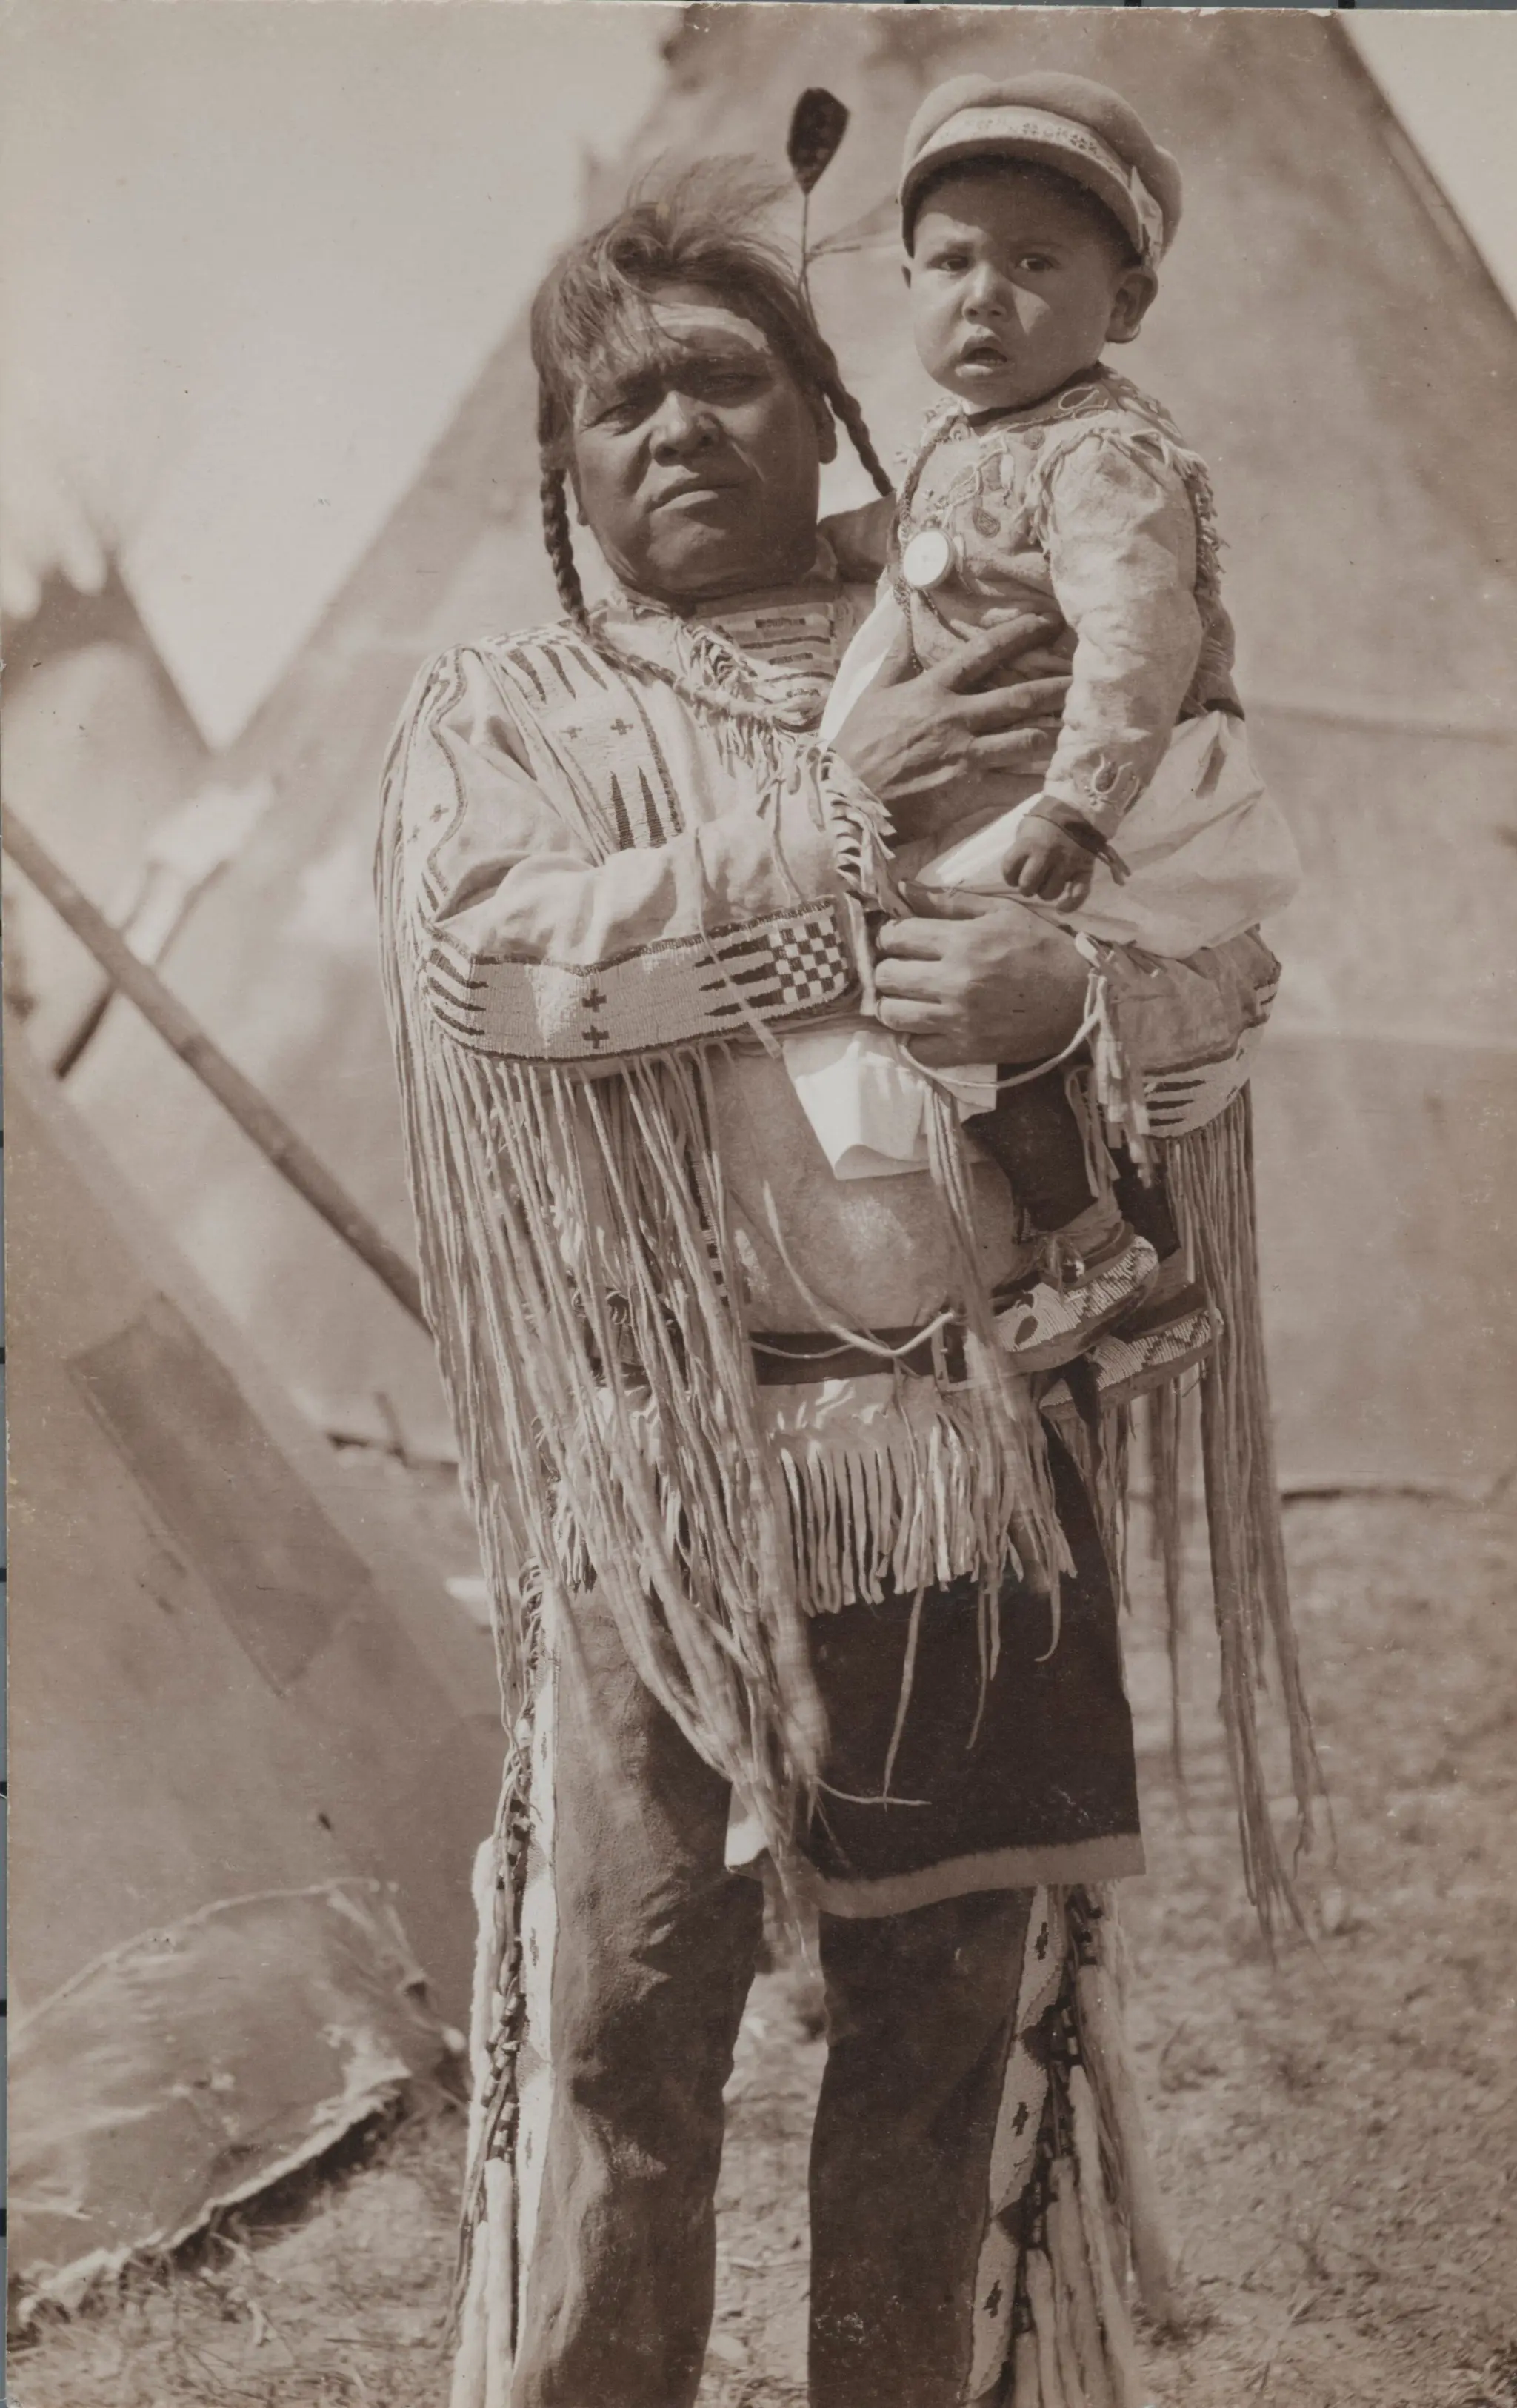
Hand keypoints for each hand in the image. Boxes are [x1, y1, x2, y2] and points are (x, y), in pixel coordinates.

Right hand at [831, 615, 1069, 843]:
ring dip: (1059, 731)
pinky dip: (1041, 780)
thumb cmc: (856, 747)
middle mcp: (954, 718)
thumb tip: (902, 618)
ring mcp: (964, 754)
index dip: (1018, 634)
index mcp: (931, 690)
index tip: (1047, 623)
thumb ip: (894, 657)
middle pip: (1018, 697)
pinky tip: (1065, 775)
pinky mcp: (968, 790)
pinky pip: (1014, 783)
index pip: (982, 653)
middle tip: (1086, 678)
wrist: (848, 799)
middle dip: (1056, 686)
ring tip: (1087, 725)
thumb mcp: (872, 694)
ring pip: (1025, 740)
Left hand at [873, 884, 1088, 1068]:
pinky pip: (917, 1050)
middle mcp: (956, 980)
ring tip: (909, 998)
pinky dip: (915, 1039)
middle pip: (886, 976)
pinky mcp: (968, 1050)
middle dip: (887, 969)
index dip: (890, 936)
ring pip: (893, 1014)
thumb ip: (948, 901)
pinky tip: (926, 1026)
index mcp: (963, 941)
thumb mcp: (1001, 911)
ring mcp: (960, 1019)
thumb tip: (902, 889)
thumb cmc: (1042, 948)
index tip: (899, 940)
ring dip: (893, 1004)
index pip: (896, 936)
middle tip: (902, 969)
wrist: (1081, 997)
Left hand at [1002, 818, 1093, 911]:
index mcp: (1028, 844)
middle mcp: (1046, 855)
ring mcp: (1067, 864)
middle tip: (1031, 882)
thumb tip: (1017, 870)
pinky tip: (1061, 907)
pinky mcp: (1084, 870)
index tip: (1014, 874)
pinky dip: (1069, 904)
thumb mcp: (1027, 829)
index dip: (1009, 875)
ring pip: (1049, 893)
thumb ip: (1021, 849)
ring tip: (1047, 884)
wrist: (1077, 809)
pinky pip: (1078, 895)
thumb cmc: (1046, 821)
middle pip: (1027, 886)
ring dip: (1045, 892)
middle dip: (1027, 887)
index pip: (1008, 869)